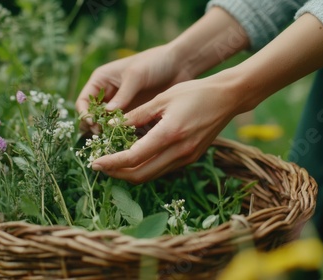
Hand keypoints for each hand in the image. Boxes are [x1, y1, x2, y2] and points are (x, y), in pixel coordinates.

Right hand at [75, 45, 192, 132]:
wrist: (179, 64)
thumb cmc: (155, 62)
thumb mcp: (136, 75)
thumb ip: (123, 95)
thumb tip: (106, 114)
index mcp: (101, 81)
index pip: (83, 101)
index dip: (85, 114)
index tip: (94, 123)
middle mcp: (108, 95)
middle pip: (92, 116)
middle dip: (95, 128)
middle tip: (104, 137)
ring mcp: (121, 106)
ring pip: (107, 125)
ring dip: (108, 134)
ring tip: (115, 142)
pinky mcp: (134, 114)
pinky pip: (123, 128)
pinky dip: (123, 135)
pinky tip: (129, 142)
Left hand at [90, 13, 322, 183]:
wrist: (228, 98)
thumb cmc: (195, 92)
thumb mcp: (162, 98)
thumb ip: (136, 114)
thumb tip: (112, 125)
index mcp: (169, 134)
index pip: (133, 157)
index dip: (111, 162)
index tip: (94, 162)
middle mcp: (178, 152)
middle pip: (140, 175)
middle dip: (117, 174)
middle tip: (101, 166)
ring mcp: (186, 158)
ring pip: (151, 175)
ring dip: (130, 173)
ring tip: (113, 163)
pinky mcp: (190, 158)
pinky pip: (162, 169)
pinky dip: (145, 167)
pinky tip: (134, 157)